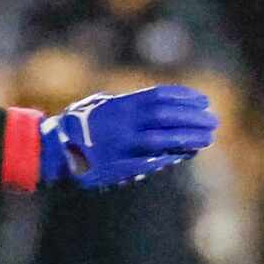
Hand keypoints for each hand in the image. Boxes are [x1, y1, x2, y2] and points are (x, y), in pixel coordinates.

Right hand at [41, 84, 217, 188]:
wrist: (51, 153)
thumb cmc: (73, 127)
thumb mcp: (95, 105)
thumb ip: (121, 103)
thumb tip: (147, 103)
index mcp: (118, 105)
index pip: (158, 96)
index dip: (184, 98)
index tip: (203, 100)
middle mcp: (122, 123)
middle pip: (166, 117)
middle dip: (192, 118)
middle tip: (213, 120)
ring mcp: (122, 146)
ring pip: (163, 139)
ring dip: (188, 137)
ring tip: (208, 137)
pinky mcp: (120, 166)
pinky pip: (152, 160)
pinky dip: (172, 155)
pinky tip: (188, 153)